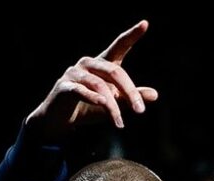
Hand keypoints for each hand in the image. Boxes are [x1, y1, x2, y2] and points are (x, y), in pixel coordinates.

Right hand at [26, 20, 159, 141]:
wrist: (58, 121)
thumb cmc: (87, 108)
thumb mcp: (114, 104)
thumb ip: (131, 98)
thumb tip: (155, 95)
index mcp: (102, 64)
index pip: (118, 46)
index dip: (131, 35)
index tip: (145, 23)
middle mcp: (88, 63)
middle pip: (114, 71)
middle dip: (129, 92)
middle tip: (140, 110)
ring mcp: (74, 73)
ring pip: (99, 85)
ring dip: (112, 106)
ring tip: (119, 123)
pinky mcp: (64, 87)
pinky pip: (81, 90)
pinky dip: (92, 97)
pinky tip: (103, 104)